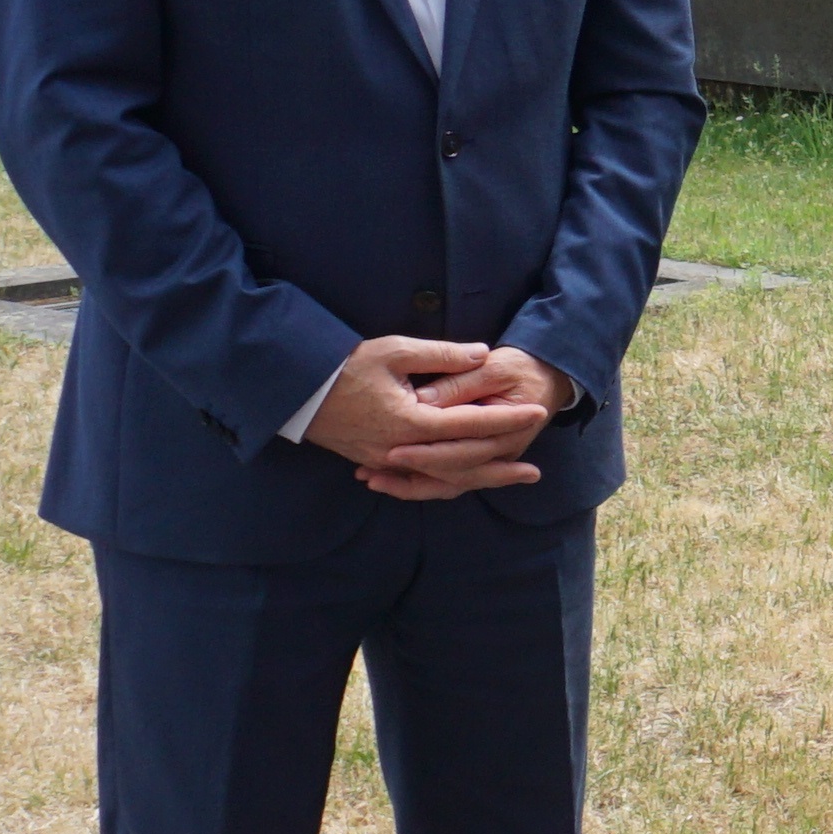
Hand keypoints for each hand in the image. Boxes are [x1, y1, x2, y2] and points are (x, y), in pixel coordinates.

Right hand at [306, 336, 550, 498]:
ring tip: (512, 478)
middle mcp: (401, 449)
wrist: (295, 390)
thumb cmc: (344, 366)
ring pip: (442, 479)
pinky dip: (446, 482)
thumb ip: (442, 355)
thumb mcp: (394, 351)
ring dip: (480, 479)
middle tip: (536, 469)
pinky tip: (468, 480)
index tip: (537, 412)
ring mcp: (387, 461)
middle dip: (501, 464)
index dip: (507, 419)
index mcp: (411, 421)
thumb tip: (483, 354)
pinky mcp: (376, 462)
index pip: (471, 425)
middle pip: (462, 464)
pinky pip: (419, 480)